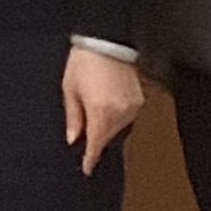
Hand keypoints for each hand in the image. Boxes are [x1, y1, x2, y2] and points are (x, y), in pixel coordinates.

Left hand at [63, 46, 146, 171]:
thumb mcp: (70, 89)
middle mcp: (120, 113)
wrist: (106, 40)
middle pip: (108, 137)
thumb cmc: (84, 62)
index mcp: (101, 112)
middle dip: (96, 138)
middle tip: (84, 135)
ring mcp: (133, 107)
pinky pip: (126, 116)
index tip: (87, 169)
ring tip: (93, 108)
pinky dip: (115, 115)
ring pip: (118, 128)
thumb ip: (74, 117)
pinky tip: (105, 103)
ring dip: (106, 126)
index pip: (97, 145)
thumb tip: (74, 139)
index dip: (91, 159)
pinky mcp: (140, 99)